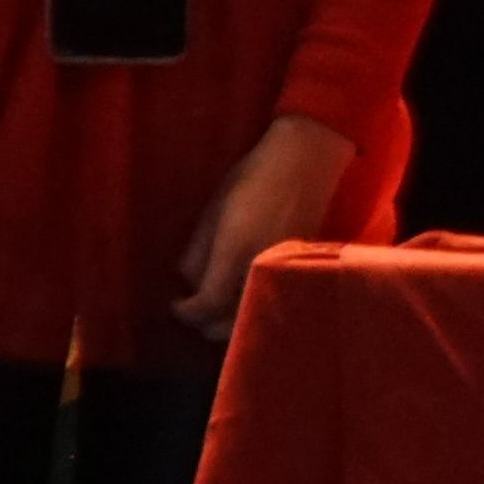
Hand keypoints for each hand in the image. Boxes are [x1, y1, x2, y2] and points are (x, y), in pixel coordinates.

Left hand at [172, 113, 356, 336]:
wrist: (306, 160)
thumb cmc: (252, 177)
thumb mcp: (214, 211)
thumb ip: (198, 253)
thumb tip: (187, 282)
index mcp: (235, 252)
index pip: (207, 305)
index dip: (187, 312)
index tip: (176, 305)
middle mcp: (262, 268)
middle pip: (231, 323)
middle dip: (207, 322)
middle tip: (194, 307)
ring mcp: (286, 271)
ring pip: (254, 315)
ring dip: (231, 319)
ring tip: (216, 303)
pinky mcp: (302, 268)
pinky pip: (274, 299)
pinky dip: (255, 305)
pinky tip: (242, 293)